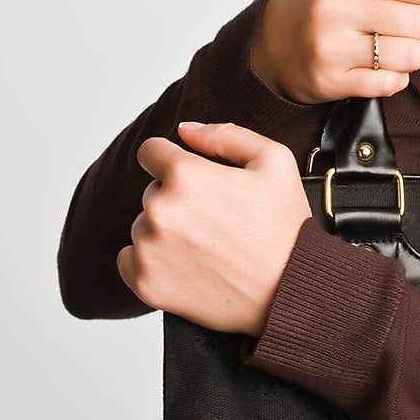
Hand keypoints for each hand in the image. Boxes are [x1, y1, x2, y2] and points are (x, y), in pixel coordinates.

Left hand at [116, 121, 311, 336]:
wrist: (290, 290)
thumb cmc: (285, 227)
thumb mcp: (273, 160)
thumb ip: (224, 135)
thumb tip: (184, 130)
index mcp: (185, 175)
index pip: (150, 152)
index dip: (172, 159)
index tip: (192, 177)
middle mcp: (160, 211)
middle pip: (151, 191)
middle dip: (177, 199)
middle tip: (215, 218)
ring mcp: (150, 250)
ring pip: (143, 225)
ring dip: (166, 230)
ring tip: (206, 244)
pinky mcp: (146, 283)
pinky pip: (130, 259)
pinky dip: (151, 260)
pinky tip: (185, 263)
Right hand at [251, 0, 419, 104]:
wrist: (268, 43)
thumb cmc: (318, 0)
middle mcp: (333, 7)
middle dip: (419, 25)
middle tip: (400, 24)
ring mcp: (330, 47)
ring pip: (412, 56)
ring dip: (409, 54)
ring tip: (390, 47)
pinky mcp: (330, 82)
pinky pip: (391, 85)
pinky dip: (393, 79)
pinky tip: (376, 67)